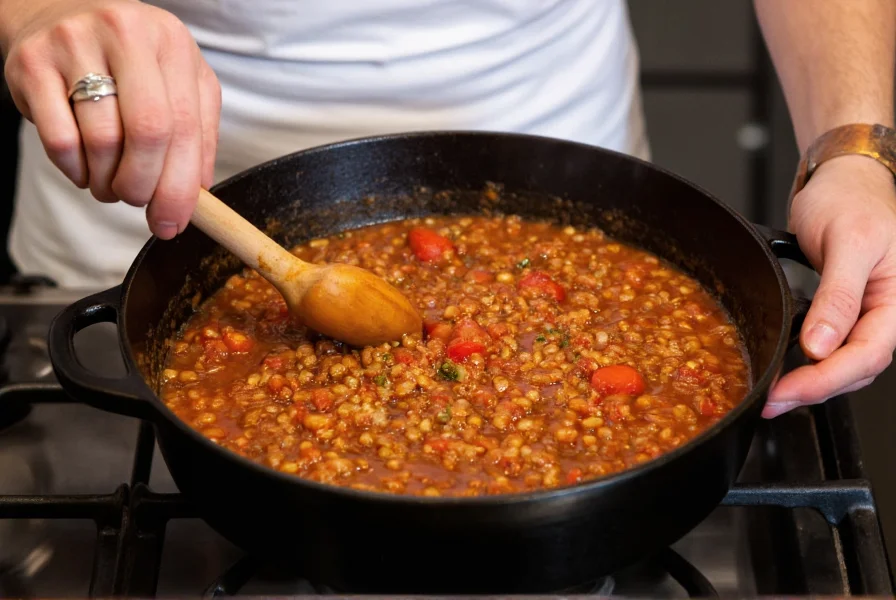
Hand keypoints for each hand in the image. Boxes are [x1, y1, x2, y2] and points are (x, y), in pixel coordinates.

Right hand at [1, 0, 220, 238]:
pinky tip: (83, 169)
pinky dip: (75, 171)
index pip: (185, 127)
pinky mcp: (32, 63)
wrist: (59, 13)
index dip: (181, 186)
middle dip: (144, 186)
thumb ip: (198, 133)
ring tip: (111, 183)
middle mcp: (126, 33)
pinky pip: (59, 140)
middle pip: (147, 133)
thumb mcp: (177, 81)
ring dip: (108, 182)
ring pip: (101, 141)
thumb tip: (197, 193)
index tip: (173, 222)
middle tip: (138, 201)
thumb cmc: (129, 59)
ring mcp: (74, 44)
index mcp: (172, 43)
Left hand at [764, 154, 895, 416]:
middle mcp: (887, 314)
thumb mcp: (849, 241)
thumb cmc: (854, 200)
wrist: (844, 180)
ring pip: (844, 365)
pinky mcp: (846, 314)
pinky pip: (833, 349)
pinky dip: (809, 364)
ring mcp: (867, 316)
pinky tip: (786, 371)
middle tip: (769, 402)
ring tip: (773, 394)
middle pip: (855, 370)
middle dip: (812, 390)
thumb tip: (821, 346)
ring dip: (810, 383)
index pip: (867, 356)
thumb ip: (838, 296)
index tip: (787, 392)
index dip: (825, 380)